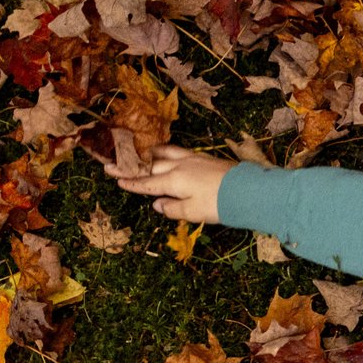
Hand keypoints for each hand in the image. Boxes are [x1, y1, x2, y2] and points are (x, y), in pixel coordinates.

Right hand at [110, 144, 232, 223]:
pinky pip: (180, 150)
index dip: (131, 183)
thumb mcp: (193, 212)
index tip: (116, 179)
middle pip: (151, 166)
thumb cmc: (220, 204)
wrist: (249, 190)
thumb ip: (172, 208)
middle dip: (132, 166)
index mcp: (173, 181)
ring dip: (151, 153)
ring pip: (166, 153)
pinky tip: (168, 151)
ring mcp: (193, 159)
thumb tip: (156, 204)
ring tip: (140, 152)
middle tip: (114, 163)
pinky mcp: (206, 157)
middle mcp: (180, 166)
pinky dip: (168, 150)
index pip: (147, 183)